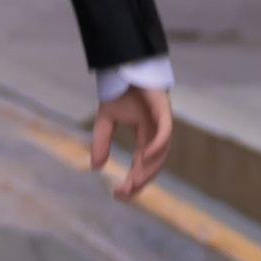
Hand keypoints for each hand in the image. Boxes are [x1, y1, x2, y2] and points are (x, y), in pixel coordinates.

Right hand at [90, 79, 173, 198]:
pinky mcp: (164, 111)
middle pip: (153, 163)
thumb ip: (101, 142)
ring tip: (134, 182)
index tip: (119, 194)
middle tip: (125, 193)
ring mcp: (162, 122)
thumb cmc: (120, 91)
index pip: (142, 163)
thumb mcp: (106, 120)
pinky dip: (158, 146)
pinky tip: (146, 156)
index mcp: (146, 136)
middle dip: (140, 180)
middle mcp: (157, 133)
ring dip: (149, 169)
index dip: (133, 180)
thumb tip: (96, 167)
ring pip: (161, 153)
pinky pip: (165, 133)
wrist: (124, 66)